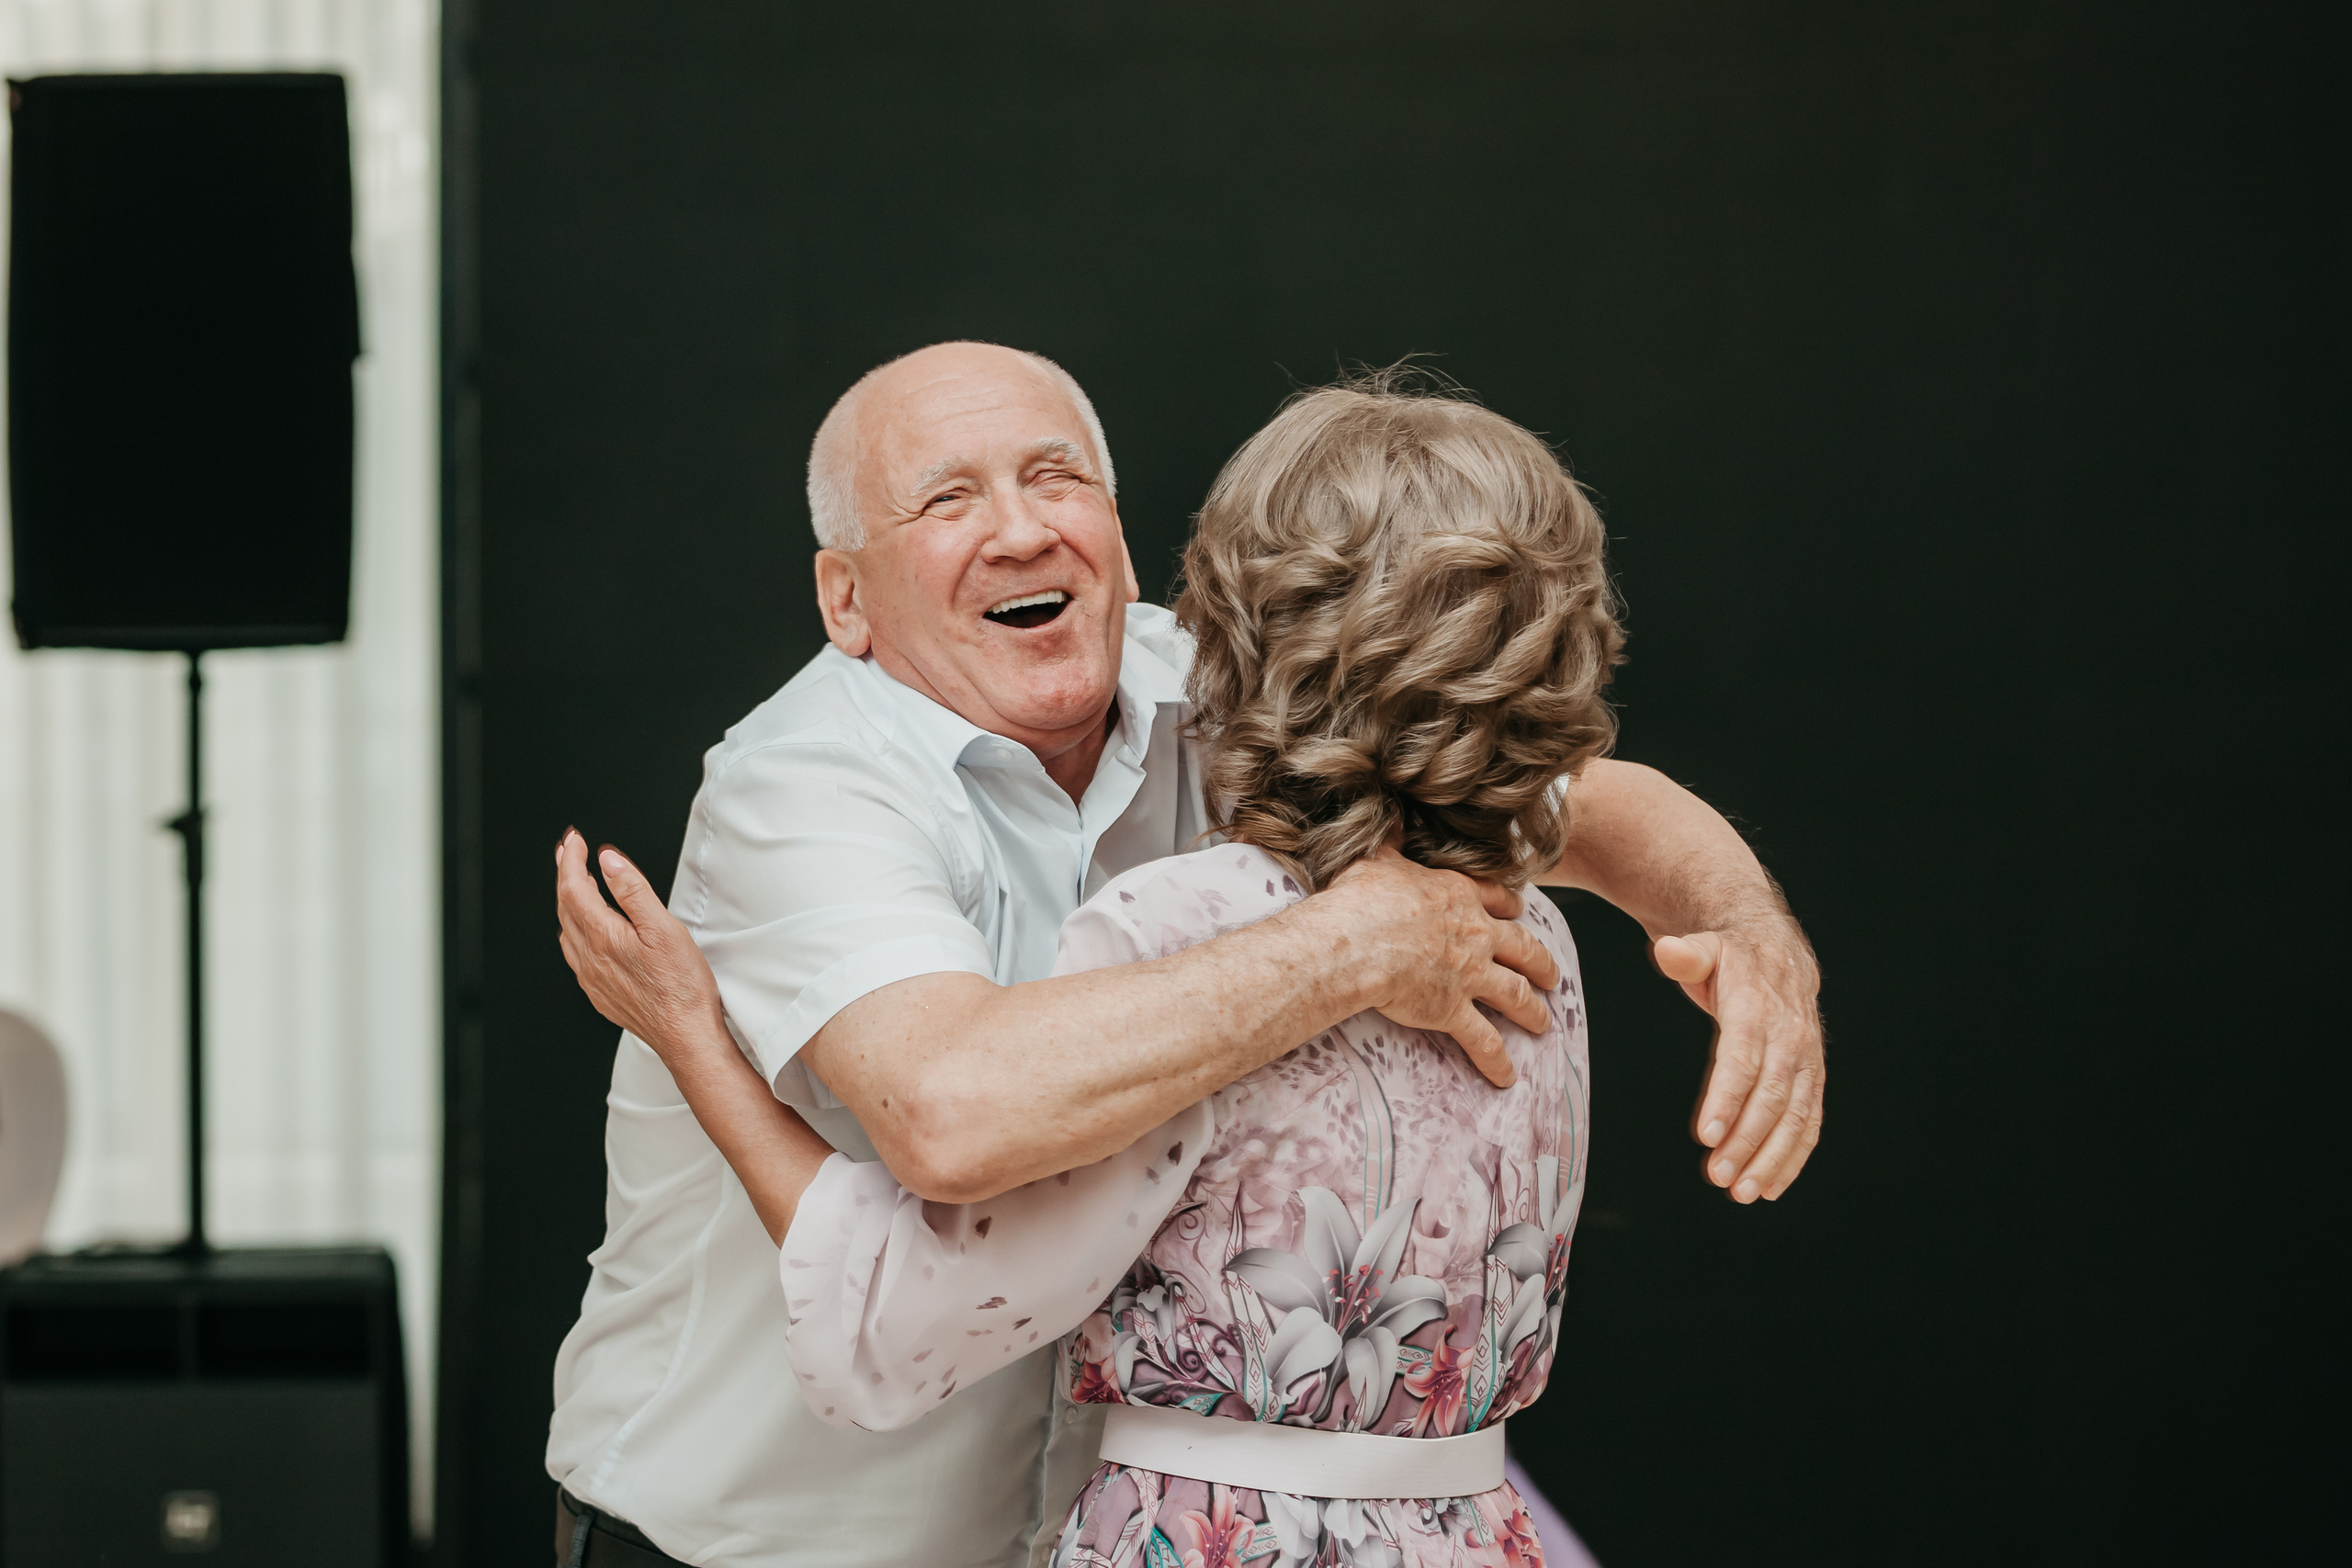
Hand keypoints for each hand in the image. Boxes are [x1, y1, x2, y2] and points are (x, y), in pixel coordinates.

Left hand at [554, 829, 726, 1060]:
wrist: (685, 1035)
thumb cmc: (682, 987)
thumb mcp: (664, 928)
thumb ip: (633, 891)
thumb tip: (609, 862)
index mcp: (604, 937)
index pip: (575, 888)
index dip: (572, 860)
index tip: (574, 840)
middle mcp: (589, 959)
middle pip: (565, 907)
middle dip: (565, 875)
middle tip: (568, 852)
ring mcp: (591, 978)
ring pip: (566, 931)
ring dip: (568, 902)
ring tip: (576, 884)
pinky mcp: (599, 993)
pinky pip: (574, 955)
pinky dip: (574, 930)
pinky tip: (585, 930)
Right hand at [1317, 847, 1561, 1088]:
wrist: (1357, 941)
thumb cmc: (1361, 899)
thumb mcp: (1377, 857)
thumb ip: (1391, 839)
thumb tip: (1391, 815)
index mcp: (1457, 896)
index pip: (1496, 899)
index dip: (1510, 908)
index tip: (1519, 913)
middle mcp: (1473, 935)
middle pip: (1521, 949)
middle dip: (1540, 963)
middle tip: (1553, 976)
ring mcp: (1468, 975)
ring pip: (1514, 994)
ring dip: (1532, 1011)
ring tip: (1544, 1024)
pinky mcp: (1453, 1010)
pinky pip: (1483, 1040)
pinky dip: (1497, 1060)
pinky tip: (1508, 1077)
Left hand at [1655, 925, 1824, 1202]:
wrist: (1781, 955)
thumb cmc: (1733, 958)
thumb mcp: (1707, 947)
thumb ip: (1686, 955)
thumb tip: (1668, 950)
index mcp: (1758, 1006)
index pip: (1743, 1058)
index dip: (1727, 1098)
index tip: (1707, 1134)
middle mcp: (1789, 1037)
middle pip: (1770, 1096)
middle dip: (1746, 1140)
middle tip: (1719, 1175)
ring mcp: (1805, 1061)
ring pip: (1794, 1117)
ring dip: (1770, 1158)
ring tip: (1740, 1191)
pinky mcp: (1811, 1079)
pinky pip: (1809, 1123)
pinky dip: (1792, 1157)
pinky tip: (1769, 1185)